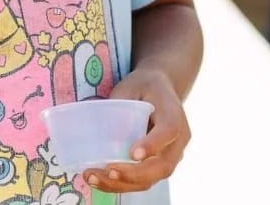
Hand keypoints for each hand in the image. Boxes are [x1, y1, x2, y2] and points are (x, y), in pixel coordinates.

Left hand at [85, 68, 188, 193]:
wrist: (158, 89)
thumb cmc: (143, 87)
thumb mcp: (131, 86)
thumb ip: (122, 105)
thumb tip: (105, 130)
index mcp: (174, 116)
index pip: (168, 133)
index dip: (152, 145)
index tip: (133, 153)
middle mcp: (177, 142)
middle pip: (162, 166)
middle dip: (134, 174)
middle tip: (108, 171)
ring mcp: (169, 158)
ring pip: (151, 179)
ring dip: (122, 183)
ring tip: (93, 177)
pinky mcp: (156, 166)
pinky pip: (142, 181)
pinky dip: (120, 184)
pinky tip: (97, 179)